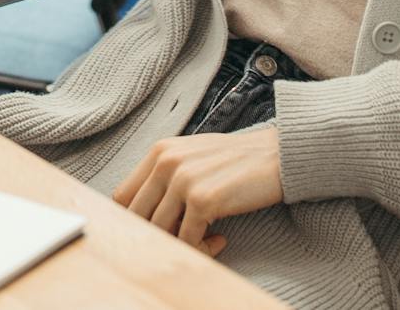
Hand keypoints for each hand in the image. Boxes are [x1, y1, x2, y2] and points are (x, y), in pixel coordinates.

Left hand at [111, 127, 283, 254]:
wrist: (276, 155)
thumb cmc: (235, 160)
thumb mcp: (191, 157)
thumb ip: (165, 176)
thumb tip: (144, 212)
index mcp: (159, 152)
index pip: (123, 196)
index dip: (134, 219)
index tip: (153, 230)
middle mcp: (166, 163)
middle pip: (137, 217)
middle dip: (157, 235)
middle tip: (181, 239)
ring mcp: (183, 181)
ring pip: (160, 231)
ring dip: (181, 244)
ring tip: (204, 241)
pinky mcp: (203, 200)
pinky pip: (188, 240)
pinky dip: (202, 248)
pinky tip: (219, 240)